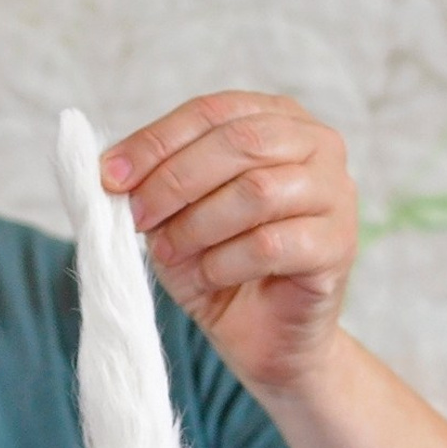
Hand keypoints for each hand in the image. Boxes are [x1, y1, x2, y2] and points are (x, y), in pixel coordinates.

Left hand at [100, 91, 358, 396]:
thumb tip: (108, 168)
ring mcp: (336, 193)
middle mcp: (316, 145)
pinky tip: (208, 277)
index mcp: (275, 119)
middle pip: (239, 142)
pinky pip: (271, 244)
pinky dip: (225, 262)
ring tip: (170, 252)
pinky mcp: (338, 245)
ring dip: (197, 225)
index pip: (211, 111)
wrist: (262, 336)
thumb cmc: (218, 265)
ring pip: (257, 191)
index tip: (109, 175)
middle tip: (137, 218)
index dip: (155, 141)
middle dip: (174, 180)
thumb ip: (151, 184)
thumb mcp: (173, 217)